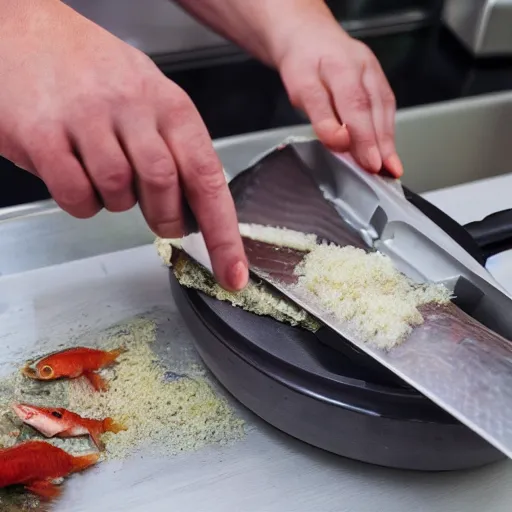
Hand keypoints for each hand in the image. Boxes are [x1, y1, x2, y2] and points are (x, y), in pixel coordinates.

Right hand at [0, 0, 247, 289]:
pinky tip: (77, 177)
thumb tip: (195, 207)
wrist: (26, 29)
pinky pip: (76, 196)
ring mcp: (87, 119)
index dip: (224, 234)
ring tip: (105, 175)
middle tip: (160, 218)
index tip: (232, 272)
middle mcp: (133, 108)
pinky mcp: (44, 134)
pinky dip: (81, 202)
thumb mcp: (151, 98)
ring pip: (120, 195)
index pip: (208, 178)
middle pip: (166, 188)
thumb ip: (175, 149)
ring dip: (117, 202)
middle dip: (165, 217)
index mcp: (170, 105)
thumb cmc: (96, 70)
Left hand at [277, 22, 402, 177]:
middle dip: (380, 144)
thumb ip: (320, 116)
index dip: (364, 137)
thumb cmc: (303, 65)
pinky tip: (387, 151)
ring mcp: (374, 72)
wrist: (311, 39)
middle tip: (383, 172)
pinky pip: (386, 108)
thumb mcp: (301, 89)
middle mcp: (363, 67)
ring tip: (390, 169)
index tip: (369, 163)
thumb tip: (340, 141)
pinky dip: (387, 132)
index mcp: (339, 65)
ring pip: (385, 110)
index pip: (354, 106)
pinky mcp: (379, 81)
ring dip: (388, 142)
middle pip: (375, 110)